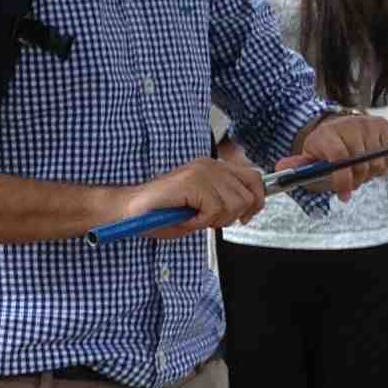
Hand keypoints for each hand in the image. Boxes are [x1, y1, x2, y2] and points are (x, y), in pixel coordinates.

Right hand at [115, 154, 267, 237]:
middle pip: (248, 196)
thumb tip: (250, 207)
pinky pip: (214, 209)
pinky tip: (185, 217)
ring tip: (193, 218)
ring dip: (213, 220)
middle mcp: (210, 165)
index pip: (254, 178)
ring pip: (233, 205)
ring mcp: (201, 171)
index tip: (246, 216)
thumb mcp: (203, 208)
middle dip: (230, 217)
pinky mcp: (192, 181)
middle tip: (207, 220)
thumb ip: (225, 203)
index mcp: (214, 168)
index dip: (256, 201)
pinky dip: (200, 222)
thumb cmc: (162, 212)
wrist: (130, 210)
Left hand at [295, 109, 387, 202]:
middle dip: (356, 181)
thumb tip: (281, 169)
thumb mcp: (309, 156)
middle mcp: (349, 125)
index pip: (340, 158)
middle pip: (361, 164)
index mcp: (327, 134)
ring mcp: (367, 124)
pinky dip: (381, 165)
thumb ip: (298, 165)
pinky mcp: (382, 126)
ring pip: (377, 162)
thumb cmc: (324, 145)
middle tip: (350, 185)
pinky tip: (369, 162)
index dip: (343, 180)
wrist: (339, 126)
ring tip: (358, 172)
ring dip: (369, 174)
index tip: (344, 195)